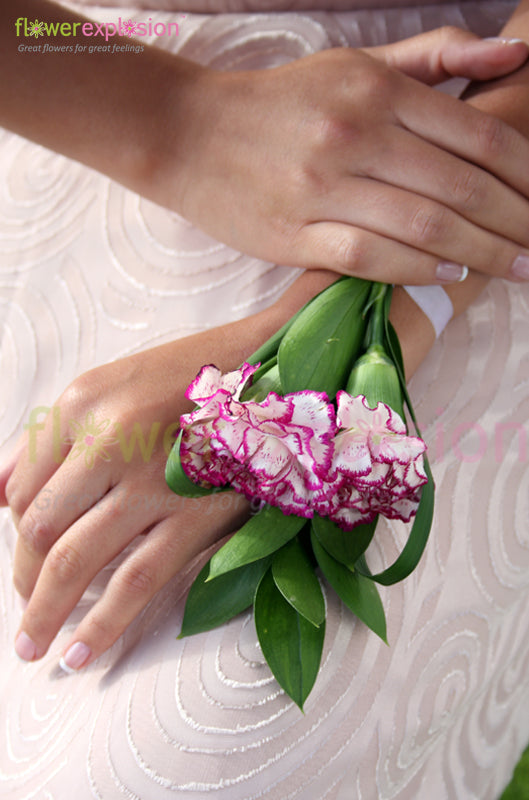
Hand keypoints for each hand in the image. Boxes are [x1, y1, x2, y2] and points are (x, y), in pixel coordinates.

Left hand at [0, 272, 334, 667]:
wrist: (269, 370)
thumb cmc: (185, 380)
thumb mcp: (108, 386)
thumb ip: (50, 437)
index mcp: (84, 403)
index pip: (24, 485)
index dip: (15, 530)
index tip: (27, 553)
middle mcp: (111, 438)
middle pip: (41, 526)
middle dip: (23, 577)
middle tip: (23, 610)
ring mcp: (153, 480)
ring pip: (78, 560)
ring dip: (46, 611)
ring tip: (35, 646)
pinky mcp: (196, 515)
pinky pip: (137, 581)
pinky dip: (103, 624)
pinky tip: (82, 653)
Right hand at [160, 28, 528, 284]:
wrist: (190, 133)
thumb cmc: (282, 102)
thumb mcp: (355, 63)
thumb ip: (436, 56)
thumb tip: (519, 51)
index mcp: (376, 90)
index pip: (476, 138)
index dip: (524, 176)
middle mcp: (355, 134)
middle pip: (459, 189)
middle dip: (514, 225)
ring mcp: (323, 187)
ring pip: (422, 227)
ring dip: (480, 254)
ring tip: (513, 269)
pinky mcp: (294, 234)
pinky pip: (369, 257)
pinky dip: (417, 269)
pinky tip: (450, 274)